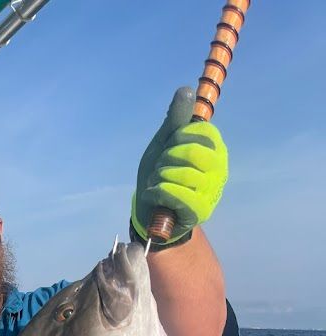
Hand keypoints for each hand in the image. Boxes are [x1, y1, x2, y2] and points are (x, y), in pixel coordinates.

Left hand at [132, 86, 228, 243]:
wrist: (149, 208)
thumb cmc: (160, 173)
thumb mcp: (164, 142)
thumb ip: (176, 119)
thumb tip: (186, 90)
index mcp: (215, 148)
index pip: (201, 131)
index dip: (178, 136)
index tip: (170, 146)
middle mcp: (219, 168)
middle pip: (192, 152)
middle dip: (167, 158)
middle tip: (161, 167)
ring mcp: (212, 191)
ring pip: (183, 174)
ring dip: (159, 177)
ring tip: (156, 182)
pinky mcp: (201, 211)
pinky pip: (179, 195)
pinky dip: (159, 191)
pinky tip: (153, 193)